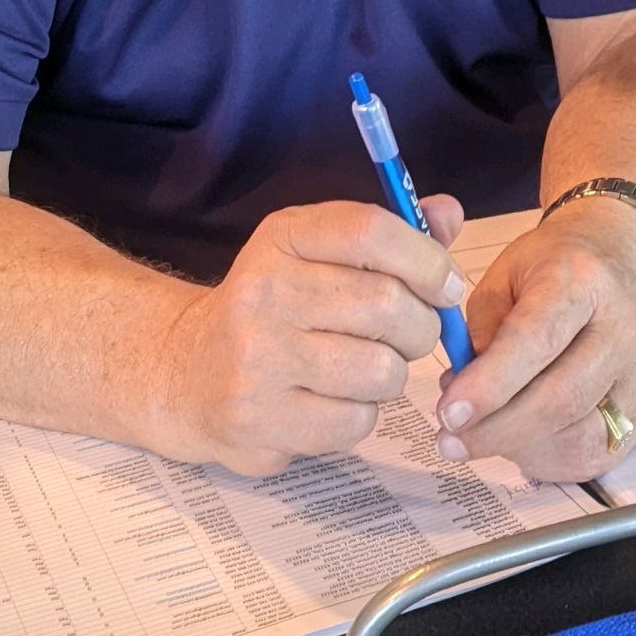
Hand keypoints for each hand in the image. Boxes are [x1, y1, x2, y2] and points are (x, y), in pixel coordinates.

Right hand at [155, 197, 466, 478]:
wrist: (188, 374)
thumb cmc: (274, 310)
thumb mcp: (317, 255)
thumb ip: (388, 237)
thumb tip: (447, 213)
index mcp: (282, 238)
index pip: (369, 231)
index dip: (426, 260)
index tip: (445, 285)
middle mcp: (264, 291)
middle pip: (387, 304)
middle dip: (419, 326)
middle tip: (406, 335)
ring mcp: (258, 359)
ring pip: (381, 370)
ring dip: (390, 375)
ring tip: (363, 369)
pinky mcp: (261, 420)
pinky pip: (356, 422)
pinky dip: (360, 416)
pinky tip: (331, 401)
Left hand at [435, 202, 635, 483]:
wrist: (624, 266)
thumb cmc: (556, 269)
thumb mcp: (505, 276)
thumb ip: (482, 330)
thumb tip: (463, 392)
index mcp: (582, 283)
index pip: (536, 342)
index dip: (489, 386)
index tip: (448, 414)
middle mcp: (622, 330)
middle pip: (560, 400)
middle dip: (496, 431)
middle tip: (449, 439)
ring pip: (578, 438)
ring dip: (517, 449)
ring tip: (480, 435)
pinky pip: (591, 456)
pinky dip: (544, 460)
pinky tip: (516, 443)